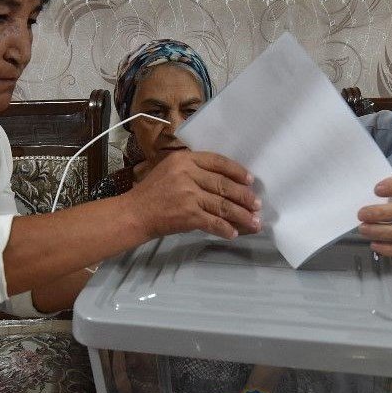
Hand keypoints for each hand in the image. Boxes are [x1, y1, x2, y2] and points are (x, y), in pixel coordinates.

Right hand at [128, 151, 261, 239]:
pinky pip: (214, 222)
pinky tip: (234, 233)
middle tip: (257, 204)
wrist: (134, 214)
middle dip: (244, 196)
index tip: (250, 180)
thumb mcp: (169, 169)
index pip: (218, 161)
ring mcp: (188, 194)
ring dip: (241, 215)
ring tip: (254, 222)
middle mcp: (188, 174)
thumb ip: (192, 169)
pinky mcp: (188, 214)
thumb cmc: (151, 193)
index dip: (237, 171)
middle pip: (224, 185)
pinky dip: (225, 229)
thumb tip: (224, 181)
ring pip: (223, 205)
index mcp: (184, 159)